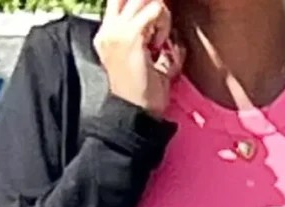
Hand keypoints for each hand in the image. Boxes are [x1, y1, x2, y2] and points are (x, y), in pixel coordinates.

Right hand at [97, 0, 183, 116]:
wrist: (136, 117)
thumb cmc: (146, 97)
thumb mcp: (152, 65)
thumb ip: (158, 44)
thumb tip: (175, 35)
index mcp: (108, 35)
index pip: (121, 0)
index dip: (144, 4)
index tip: (159, 29)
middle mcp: (109, 29)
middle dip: (154, 5)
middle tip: (162, 30)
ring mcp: (117, 31)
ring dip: (161, 15)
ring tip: (161, 43)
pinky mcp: (131, 36)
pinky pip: (155, 10)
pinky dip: (164, 24)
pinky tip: (161, 47)